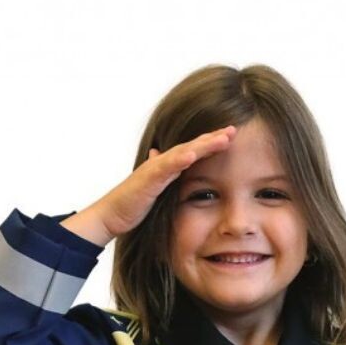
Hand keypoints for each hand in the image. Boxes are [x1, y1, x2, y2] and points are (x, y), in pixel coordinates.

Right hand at [94, 125, 237, 240]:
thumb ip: (166, 177)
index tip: (231, 136)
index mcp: (168, 166)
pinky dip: (180, 159)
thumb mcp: (157, 191)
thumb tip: (168, 160)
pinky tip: (193, 154)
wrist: (112, 215)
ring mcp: (155, 168)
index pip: (194, 151)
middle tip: (234, 129)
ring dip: (204, 144)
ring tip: (223, 138)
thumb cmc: (134, 204)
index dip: (212, 143)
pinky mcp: (148, 178)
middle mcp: (162, 162)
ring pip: (183, 151)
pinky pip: (166, 167)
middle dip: (213, 137)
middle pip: (192, 146)